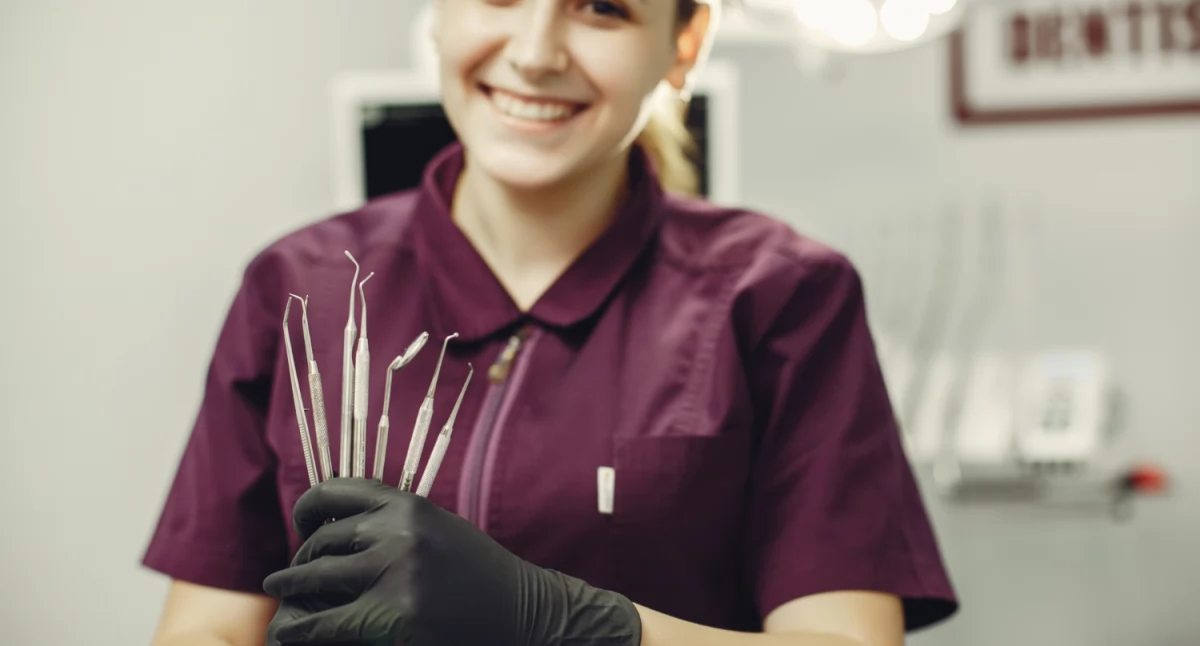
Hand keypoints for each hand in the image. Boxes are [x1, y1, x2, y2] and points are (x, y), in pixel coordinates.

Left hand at [262, 478, 641, 645]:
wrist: (524, 612)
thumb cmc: (478, 576)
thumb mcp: (437, 532)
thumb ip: (392, 525)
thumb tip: (328, 532)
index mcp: (410, 505)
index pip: (336, 491)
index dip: (306, 509)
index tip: (301, 526)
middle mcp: (399, 532)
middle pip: (322, 540)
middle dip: (301, 562)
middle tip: (293, 579)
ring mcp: (396, 574)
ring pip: (315, 577)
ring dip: (291, 590)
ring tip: (282, 601)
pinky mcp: (394, 617)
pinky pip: (325, 622)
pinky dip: (298, 628)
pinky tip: (287, 632)